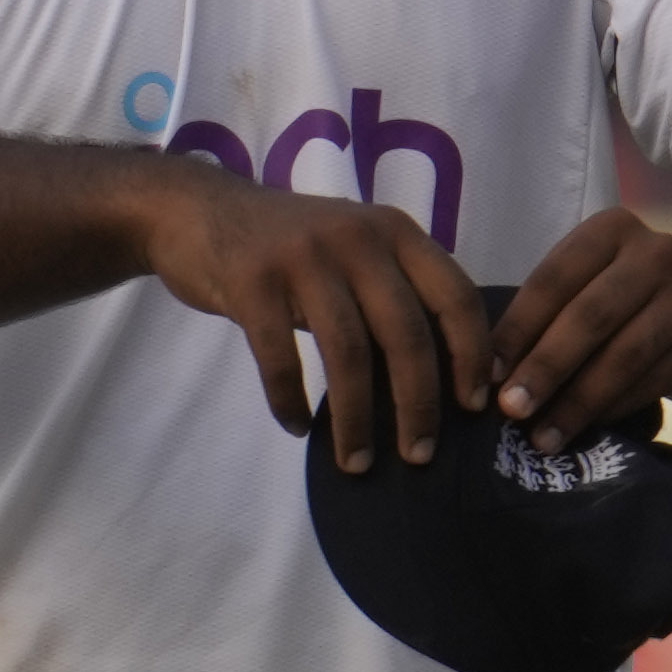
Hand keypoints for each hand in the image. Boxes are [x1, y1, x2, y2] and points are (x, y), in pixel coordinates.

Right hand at [126, 165, 495, 473]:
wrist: (198, 209)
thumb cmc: (288, 244)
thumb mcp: (354, 248)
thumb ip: (394, 291)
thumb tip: (440, 374)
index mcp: (394, 232)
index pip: (456, 296)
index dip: (472, 355)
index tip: (473, 406)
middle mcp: (356, 238)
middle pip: (406, 333)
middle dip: (418, 404)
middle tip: (420, 454)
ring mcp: (303, 257)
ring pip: (347, 353)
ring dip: (355, 420)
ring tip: (358, 461)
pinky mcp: (252, 281)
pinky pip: (280, 358)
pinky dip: (291, 402)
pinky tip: (298, 426)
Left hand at [488, 206, 671, 434]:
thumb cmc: (625, 302)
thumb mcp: (586, 288)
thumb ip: (545, 317)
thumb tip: (491, 377)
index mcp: (613, 229)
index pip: (554, 280)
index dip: (517, 330)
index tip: (487, 375)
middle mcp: (659, 253)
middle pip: (589, 317)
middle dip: (545, 368)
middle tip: (511, 409)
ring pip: (623, 357)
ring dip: (576, 403)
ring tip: (543, 437)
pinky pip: (651, 383)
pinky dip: (611, 411)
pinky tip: (584, 431)